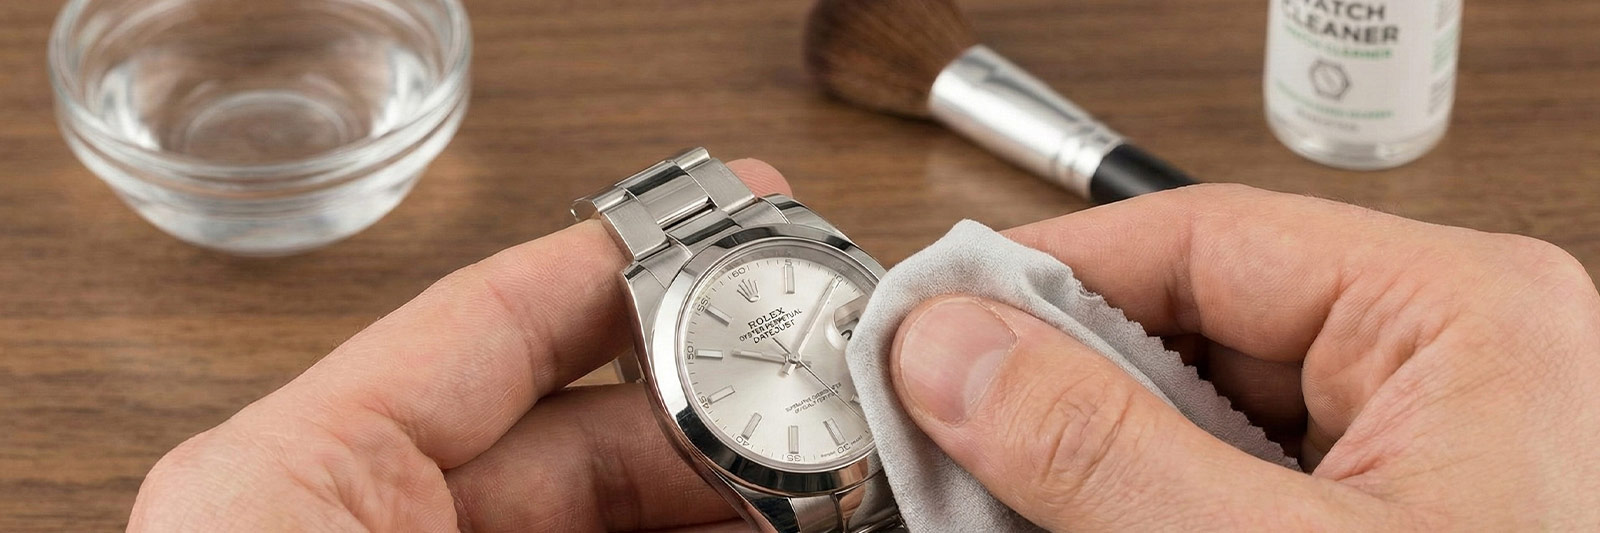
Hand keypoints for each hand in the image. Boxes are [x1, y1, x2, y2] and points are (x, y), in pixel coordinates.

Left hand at [127, 160, 794, 531]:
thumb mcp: (374, 520)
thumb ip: (583, 485)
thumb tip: (782, 508)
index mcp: (295, 472)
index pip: (496, 316)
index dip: (640, 261)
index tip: (747, 220)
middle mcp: (354, 518)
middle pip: (575, 426)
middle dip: (720, 408)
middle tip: (828, 396)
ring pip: (597, 516)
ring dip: (723, 505)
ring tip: (830, 492)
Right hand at [890, 184, 1599, 529]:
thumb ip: (1103, 451)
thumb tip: (955, 354)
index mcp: (1459, 319)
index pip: (1204, 240)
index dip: (1048, 275)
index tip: (935, 326)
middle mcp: (1443, 367)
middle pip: (1192, 326)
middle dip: (1061, 388)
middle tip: (950, 438)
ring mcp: (1414, 449)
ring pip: (1197, 413)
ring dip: (1093, 462)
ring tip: (1001, 504)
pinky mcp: (1382, 516)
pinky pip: (1230, 484)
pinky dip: (1144, 508)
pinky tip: (1077, 527)